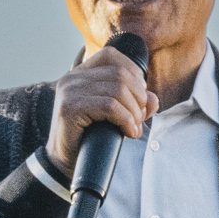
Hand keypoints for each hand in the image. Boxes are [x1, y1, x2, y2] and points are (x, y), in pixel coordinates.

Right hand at [48, 46, 153, 173]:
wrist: (66, 161)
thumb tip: (153, 99)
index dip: (134, 74)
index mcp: (81, 74)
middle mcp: (72, 78)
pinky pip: (110, 106)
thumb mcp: (117, 115)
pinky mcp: (70, 108)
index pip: (112, 56)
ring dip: (134, 112)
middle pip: (121, 75)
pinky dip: (127, 120)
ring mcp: (69, 91)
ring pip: (118, 90)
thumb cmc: (92, 137)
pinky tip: (129, 132)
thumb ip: (136, 103)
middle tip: (138, 119)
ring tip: (133, 127)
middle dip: (139, 98)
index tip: (138, 98)